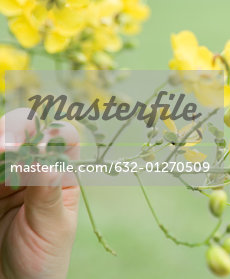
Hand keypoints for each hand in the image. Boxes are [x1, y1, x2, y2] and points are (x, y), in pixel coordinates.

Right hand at [0, 108, 79, 278]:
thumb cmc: (44, 258)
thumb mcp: (52, 226)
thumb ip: (46, 193)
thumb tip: (48, 161)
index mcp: (62, 176)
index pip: (63, 141)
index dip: (56, 132)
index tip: (45, 140)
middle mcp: (35, 170)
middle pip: (28, 135)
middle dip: (19, 131)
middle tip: (9, 145)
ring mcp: (8, 178)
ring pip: (3, 145)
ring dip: (1, 141)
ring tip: (1, 148)